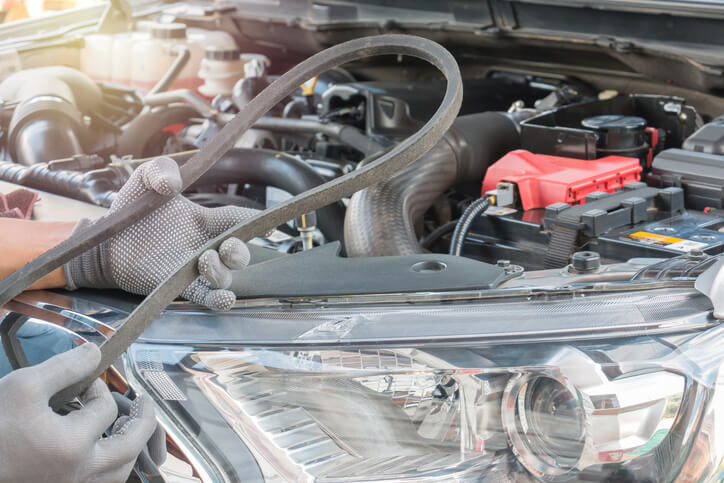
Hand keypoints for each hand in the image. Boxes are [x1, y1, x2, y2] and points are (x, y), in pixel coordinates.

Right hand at [0, 344, 157, 482]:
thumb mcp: (23, 386)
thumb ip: (65, 367)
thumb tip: (96, 351)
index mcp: (72, 445)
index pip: (104, 407)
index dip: (99, 386)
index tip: (87, 379)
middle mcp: (78, 474)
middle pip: (129, 446)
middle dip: (143, 421)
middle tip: (146, 403)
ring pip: (118, 473)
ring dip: (129, 448)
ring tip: (129, 428)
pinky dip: (110, 467)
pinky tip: (104, 452)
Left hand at [64, 157, 256, 309]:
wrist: (106, 239)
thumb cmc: (132, 209)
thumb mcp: (146, 177)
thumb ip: (161, 169)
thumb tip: (172, 184)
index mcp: (204, 220)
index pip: (238, 219)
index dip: (256, 220)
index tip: (268, 224)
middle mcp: (204, 245)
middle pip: (239, 253)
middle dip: (240, 252)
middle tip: (226, 247)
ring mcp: (192, 268)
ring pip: (225, 277)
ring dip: (222, 272)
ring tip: (204, 261)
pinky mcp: (176, 285)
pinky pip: (205, 297)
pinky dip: (218, 300)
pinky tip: (224, 297)